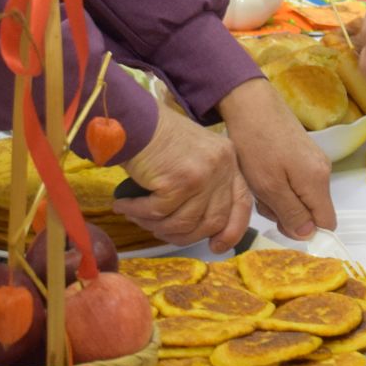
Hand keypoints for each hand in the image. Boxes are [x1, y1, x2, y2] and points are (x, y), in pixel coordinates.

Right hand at [113, 105, 251, 252]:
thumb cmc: (159, 138)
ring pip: (182, 223)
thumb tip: (205, 231)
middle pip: (212, 221)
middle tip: (159, 232)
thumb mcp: (196, 157)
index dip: (232, 231)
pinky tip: (123, 205)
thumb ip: (206, 187)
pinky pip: (158, 213)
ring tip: (136, 217)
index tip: (216, 247)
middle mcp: (222, 167)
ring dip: (155, 226)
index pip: (242, 203)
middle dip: (184, 236)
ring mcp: (202, 175)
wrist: (134, 119)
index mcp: (229, 161)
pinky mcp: (178, 182)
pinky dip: (137, 212)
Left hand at [218, 79, 335, 238]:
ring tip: (258, 181)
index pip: (326, 223)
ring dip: (278, 198)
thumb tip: (309, 234)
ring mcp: (313, 160)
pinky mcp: (303, 153)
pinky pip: (296, 182)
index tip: (280, 223)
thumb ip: (291, 213)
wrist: (252, 103)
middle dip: (287, 213)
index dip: (306, 231)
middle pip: (312, 211)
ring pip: (301, 197)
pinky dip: (278, 184)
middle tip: (262, 198)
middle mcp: (323, 171)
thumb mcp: (269, 186)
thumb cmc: (257, 145)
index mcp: (318, 182)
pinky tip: (262, 171)